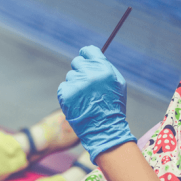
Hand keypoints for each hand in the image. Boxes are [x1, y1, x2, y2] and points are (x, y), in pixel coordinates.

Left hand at [57, 45, 135, 162]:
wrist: (104, 129)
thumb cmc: (113, 106)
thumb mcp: (117, 84)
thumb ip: (105, 67)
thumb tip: (93, 56)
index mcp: (104, 69)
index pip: (89, 50)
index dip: (86, 54)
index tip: (85, 58)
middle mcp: (89, 74)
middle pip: (77, 61)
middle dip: (81, 70)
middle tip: (86, 84)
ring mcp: (76, 84)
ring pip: (70, 75)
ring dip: (75, 84)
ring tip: (85, 98)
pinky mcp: (66, 94)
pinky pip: (63, 87)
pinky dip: (68, 94)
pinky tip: (77, 103)